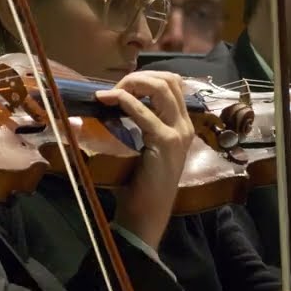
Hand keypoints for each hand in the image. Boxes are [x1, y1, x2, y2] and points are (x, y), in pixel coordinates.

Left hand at [97, 71, 193, 248]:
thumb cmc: (140, 184)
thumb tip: (113, 100)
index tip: (121, 88)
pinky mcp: (165, 141)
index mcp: (182, 126)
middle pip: (170, 79)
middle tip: (116, 88)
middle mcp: (185, 125)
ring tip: (111, 92)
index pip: (173, 84)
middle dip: (139, 76)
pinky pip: (142, 111)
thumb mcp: (143, 147)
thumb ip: (138, 124)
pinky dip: (122, 99)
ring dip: (133, 83)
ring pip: (162, 87)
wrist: (146, 214)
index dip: (146, 78)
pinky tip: (106, 100)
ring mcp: (178, 133)